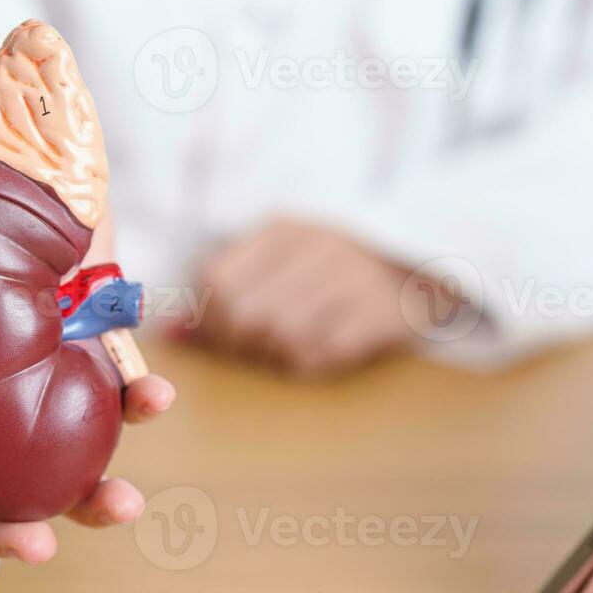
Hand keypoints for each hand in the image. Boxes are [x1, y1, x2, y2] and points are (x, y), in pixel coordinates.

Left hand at [193, 219, 416, 377]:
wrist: (422, 262)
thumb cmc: (336, 270)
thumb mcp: (284, 261)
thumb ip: (230, 291)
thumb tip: (170, 334)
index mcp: (283, 231)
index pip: (218, 282)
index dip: (212, 322)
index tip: (227, 336)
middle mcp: (315, 248)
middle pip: (246, 315)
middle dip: (244, 345)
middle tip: (262, 349)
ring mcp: (351, 278)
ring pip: (283, 337)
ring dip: (281, 355)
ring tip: (297, 347)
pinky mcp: (381, 312)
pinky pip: (326, 352)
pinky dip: (316, 362)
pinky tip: (326, 351)